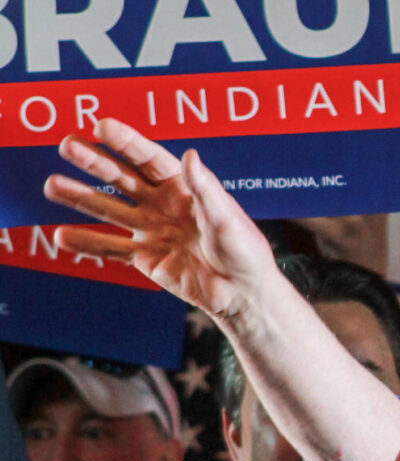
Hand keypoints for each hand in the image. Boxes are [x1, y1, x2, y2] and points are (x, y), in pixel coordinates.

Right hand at [42, 118, 281, 320]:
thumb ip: (205, 189)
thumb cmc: (246, 252)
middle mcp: (164, 206)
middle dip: (96, 162)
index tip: (102, 126)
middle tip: (67, 145)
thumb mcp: (227, 218)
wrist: (243, 293)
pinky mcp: (147, 258)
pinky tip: (61, 236)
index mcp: (185, 189)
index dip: (127, 142)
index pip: (150, 159)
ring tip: (52, 185)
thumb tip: (190, 155)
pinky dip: (88, 245)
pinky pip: (112, 249)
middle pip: (124, 179)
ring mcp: (153, 231)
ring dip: (81, 198)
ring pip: (111, 210)